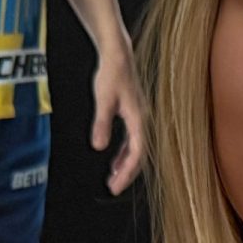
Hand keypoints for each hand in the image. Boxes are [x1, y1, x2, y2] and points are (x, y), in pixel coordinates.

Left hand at [91, 43, 146, 194]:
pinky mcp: (133, 115)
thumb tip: (99, 147)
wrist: (118, 55)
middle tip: (113, 188)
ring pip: (136, 149)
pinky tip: (114, 160)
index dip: (127, 173)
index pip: (136, 154)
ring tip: (113, 178)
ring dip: (125, 165)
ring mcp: (139, 118)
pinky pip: (132, 141)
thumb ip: (102, 124)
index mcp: (139, 120)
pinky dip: (123, 153)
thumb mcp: (103, 100)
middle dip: (126, 174)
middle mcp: (143, 121)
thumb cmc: (112, 74)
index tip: (115, 186)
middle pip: (139, 156)